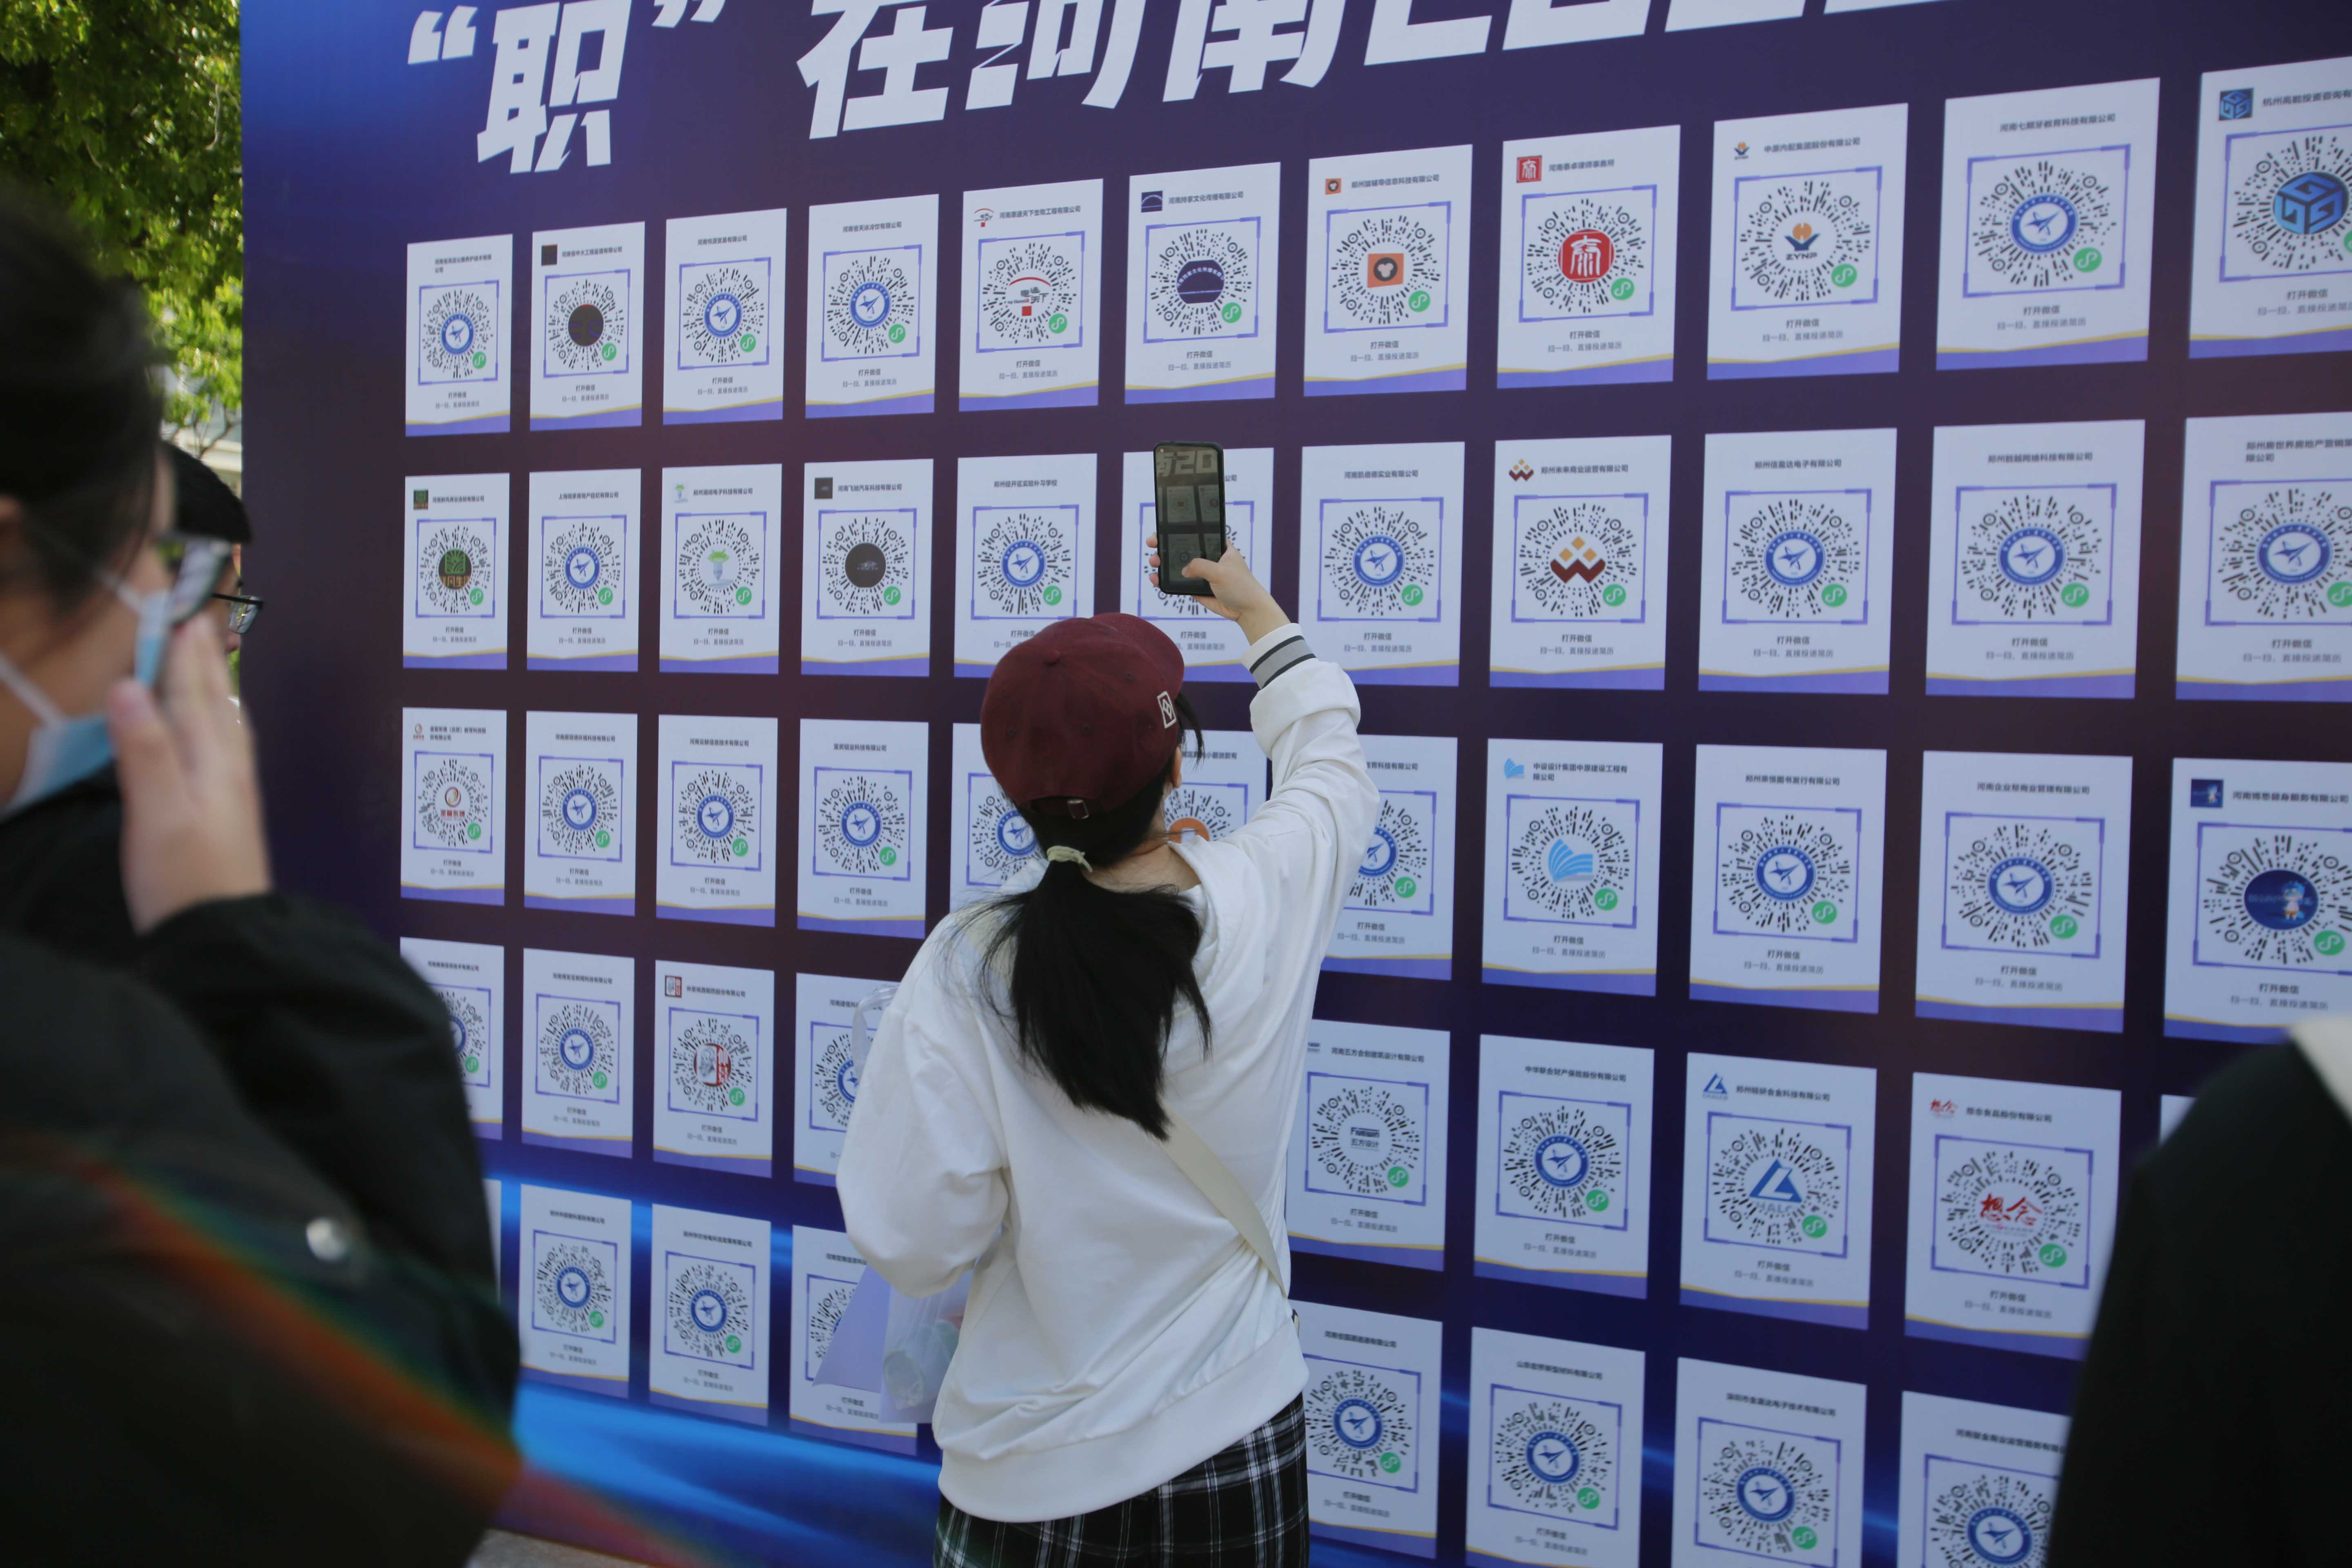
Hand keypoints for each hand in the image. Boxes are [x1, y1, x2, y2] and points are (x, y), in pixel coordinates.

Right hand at [108, 618, 271, 933]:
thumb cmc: (186, 879)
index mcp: (213, 763)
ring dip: (216, 694)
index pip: (196, 696)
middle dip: (207, 664)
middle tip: (201, 625)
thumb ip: (144, 750)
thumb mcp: (157, 813)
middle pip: (218, 706)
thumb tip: (129, 685)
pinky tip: (214, 739)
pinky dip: (217, 731)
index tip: (182, 613)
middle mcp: (230, 772)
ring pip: (227, 729)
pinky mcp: (227, 820)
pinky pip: (225, 754)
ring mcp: (233, 796)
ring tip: (210, 668)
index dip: (186, 655)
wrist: (224, 939)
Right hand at [1145, 535, 1288, 645]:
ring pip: (1179, 565)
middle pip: (1183, 548)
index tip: (1164, 529)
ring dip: (1165, 563)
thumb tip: (1184, 570)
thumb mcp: (1221, 571)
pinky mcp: (1197, 587)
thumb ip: (1201, 566)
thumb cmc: (1241, 587)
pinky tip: (1156, 579)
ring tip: (1154, 563)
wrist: (1247, 611)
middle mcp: (1209, 557)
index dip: (1180, 530)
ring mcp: (1202, 572)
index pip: (1197, 533)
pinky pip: (1179, 582)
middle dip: (1167, 546)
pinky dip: (1167, 580)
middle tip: (1154, 545)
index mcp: (1218, 547)